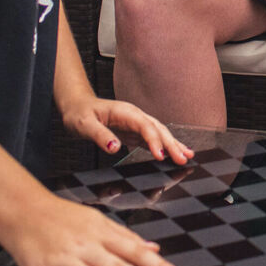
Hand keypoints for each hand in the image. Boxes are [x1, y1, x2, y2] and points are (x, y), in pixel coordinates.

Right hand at [4, 193, 184, 265]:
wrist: (23, 211)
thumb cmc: (62, 217)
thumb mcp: (97, 221)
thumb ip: (125, 236)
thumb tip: (154, 249)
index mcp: (102, 232)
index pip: (135, 250)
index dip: (157, 265)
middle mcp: (86, 246)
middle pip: (115, 265)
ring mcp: (64, 261)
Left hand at [61, 97, 192, 165]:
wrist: (78, 106)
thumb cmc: (80, 114)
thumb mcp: (84, 125)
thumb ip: (100, 135)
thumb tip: (115, 147)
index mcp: (126, 112)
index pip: (145, 126)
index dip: (154, 140)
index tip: (160, 155)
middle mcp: (135, 117)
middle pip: (158, 130)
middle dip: (172, 144)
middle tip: (183, 159)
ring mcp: (136, 124)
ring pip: (160, 134)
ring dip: (173, 145)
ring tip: (187, 156)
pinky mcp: (135, 133)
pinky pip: (153, 140)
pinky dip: (165, 147)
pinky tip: (173, 154)